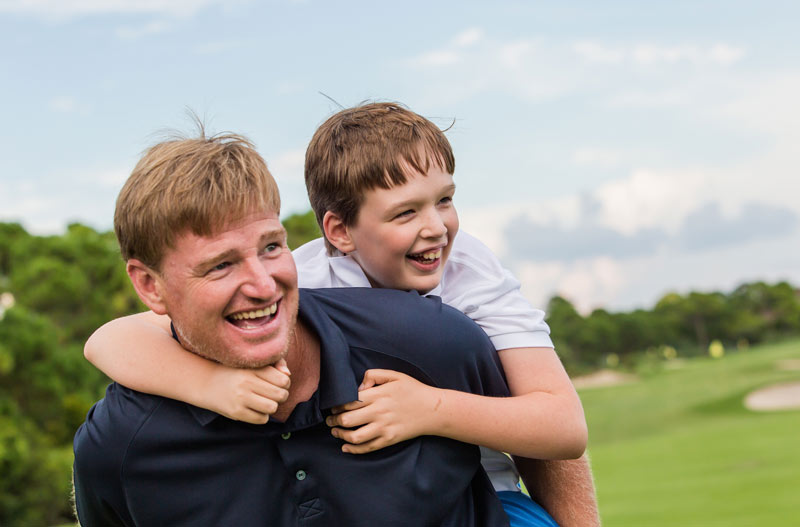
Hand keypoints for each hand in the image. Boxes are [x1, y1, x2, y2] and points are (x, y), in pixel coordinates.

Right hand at [207, 359, 290, 423]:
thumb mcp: (252, 364)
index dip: (285, 383)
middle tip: (274, 394)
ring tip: (266, 402)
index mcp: (252, 369)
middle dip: (281, 396)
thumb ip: (274, 365)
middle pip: (280, 394)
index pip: (283, 379)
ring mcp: (241, 398)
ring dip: (272, 406)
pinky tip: (256, 409)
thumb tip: (288, 375)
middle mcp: (246, 382)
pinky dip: (262, 416)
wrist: (207, 383)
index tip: (278, 383)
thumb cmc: (236, 373)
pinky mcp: (236, 412)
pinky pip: (261, 419)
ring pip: (272, 407)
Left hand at [325, 369, 440, 453]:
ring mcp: (384, 428)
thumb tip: (359, 387)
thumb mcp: (395, 375)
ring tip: (335, 432)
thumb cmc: (413, 390)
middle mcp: (379, 412)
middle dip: (334, 420)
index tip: (333, 406)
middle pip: (347, 420)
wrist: (433, 410)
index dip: (336, 405)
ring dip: (340, 435)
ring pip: (354, 436)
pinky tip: (345, 448)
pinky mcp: (389, 440)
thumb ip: (374, 375)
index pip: (349, 402)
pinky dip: (353, 450)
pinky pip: (367, 448)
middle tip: (329, 420)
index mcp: (379, 395)